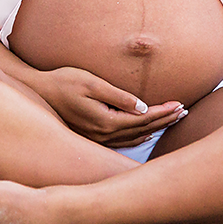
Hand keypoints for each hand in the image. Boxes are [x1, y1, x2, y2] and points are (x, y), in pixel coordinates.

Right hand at [30, 66, 186, 147]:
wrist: (37, 93)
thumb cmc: (63, 82)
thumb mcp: (92, 83)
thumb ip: (118, 96)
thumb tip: (143, 108)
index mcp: (106, 121)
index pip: (143, 118)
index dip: (164, 112)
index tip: (181, 104)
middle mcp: (103, 135)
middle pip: (142, 129)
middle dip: (164, 120)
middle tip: (185, 112)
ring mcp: (97, 139)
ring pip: (133, 136)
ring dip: (154, 128)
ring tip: (172, 120)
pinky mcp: (92, 137)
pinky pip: (121, 141)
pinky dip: (138, 136)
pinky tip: (146, 132)